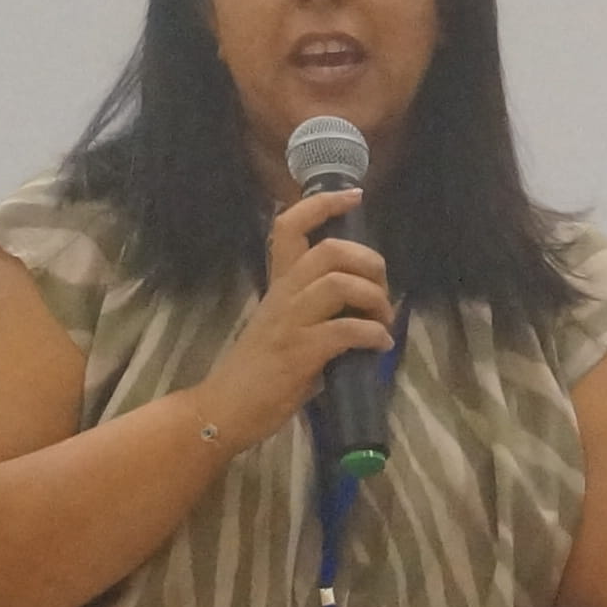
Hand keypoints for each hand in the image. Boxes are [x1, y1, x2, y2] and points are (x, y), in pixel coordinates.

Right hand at [189, 180, 394, 441]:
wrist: (223, 411)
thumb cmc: (260, 374)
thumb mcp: (287, 330)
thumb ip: (318, 313)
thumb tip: (364, 313)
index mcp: (278, 287)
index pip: (289, 227)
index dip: (323, 204)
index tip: (353, 195)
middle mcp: (282, 297)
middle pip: (329, 250)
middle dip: (369, 262)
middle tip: (381, 291)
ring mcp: (289, 324)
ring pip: (339, 283)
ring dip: (375, 299)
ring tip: (382, 322)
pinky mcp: (298, 354)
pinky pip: (346, 330)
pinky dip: (374, 335)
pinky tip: (380, 346)